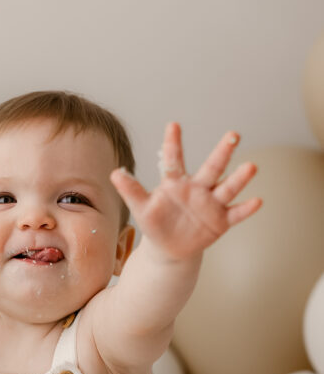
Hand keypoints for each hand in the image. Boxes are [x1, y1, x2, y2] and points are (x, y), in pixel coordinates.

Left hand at [110, 123, 262, 260]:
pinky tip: (258, 201)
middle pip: (212, 167)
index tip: (173, 125)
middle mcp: (198, 187)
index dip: (173, 143)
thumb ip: (131, 190)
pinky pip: (235, 213)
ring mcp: (211, 203)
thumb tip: (115, 173)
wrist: (169, 248)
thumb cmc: (155, 223)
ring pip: (227, 187)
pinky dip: (246, 209)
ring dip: (239, 178)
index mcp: (176, 182)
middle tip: (233, 135)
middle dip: (223, 152)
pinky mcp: (221, 221)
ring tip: (251, 167)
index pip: (174, 159)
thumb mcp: (141, 208)